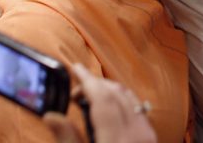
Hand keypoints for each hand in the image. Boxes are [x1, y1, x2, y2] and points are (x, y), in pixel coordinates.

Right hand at [42, 64, 156, 142]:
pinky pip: (137, 111)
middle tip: (74, 90)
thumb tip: (51, 115)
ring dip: (108, 92)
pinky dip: (121, 103)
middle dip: (94, 84)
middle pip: (116, 93)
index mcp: (117, 139)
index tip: (73, 67)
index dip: (86, 78)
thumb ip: (67, 139)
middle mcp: (137, 133)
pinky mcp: (151, 142)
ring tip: (87, 100)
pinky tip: (108, 113)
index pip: (101, 96)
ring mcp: (148, 137)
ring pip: (129, 99)